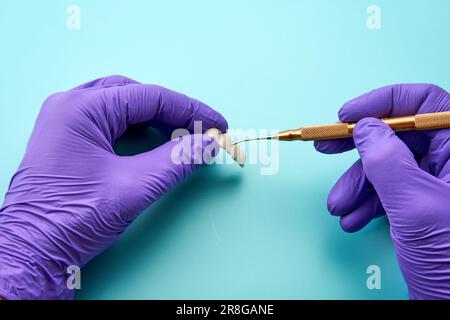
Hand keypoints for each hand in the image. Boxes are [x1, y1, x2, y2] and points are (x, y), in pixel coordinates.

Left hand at [0, 75, 226, 299]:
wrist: (33, 250)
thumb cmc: (74, 218)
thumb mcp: (134, 187)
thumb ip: (177, 160)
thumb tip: (209, 143)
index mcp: (83, 108)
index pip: (151, 97)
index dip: (191, 110)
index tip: (217, 124)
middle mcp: (71, 105)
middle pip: (136, 96)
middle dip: (173, 113)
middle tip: (201, 131)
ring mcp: (65, 121)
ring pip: (122, 106)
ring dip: (155, 119)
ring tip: (181, 135)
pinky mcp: (67, 138)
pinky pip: (108, 121)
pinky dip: (135, 128)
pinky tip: (151, 141)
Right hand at [315, 84, 449, 298]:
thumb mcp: (414, 205)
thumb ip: (387, 160)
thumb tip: (364, 128)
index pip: (425, 103)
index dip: (382, 102)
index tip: (347, 115)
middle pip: (399, 135)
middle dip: (358, 147)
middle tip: (326, 148)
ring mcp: (436, 184)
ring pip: (388, 167)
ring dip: (357, 186)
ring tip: (339, 207)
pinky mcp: (422, 205)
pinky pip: (389, 191)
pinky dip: (367, 203)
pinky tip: (354, 219)